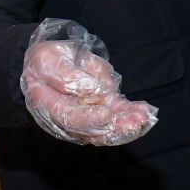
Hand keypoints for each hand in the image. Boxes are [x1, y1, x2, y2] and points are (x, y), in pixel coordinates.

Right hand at [21, 35, 157, 145]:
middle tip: (132, 124)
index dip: (87, 118)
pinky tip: (144, 113)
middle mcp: (66, 118)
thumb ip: (66, 75)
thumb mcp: (47, 59)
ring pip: (106, 128)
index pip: (68, 117)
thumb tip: (91, 90)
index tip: (106, 113)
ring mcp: (85, 116)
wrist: (49, 63)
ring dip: (125, 125)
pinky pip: (115, 116)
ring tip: (142, 118)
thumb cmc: (45, 60)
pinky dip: (129, 115)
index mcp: (48, 104)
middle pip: (90, 130)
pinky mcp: (100, 109)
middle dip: (113, 128)